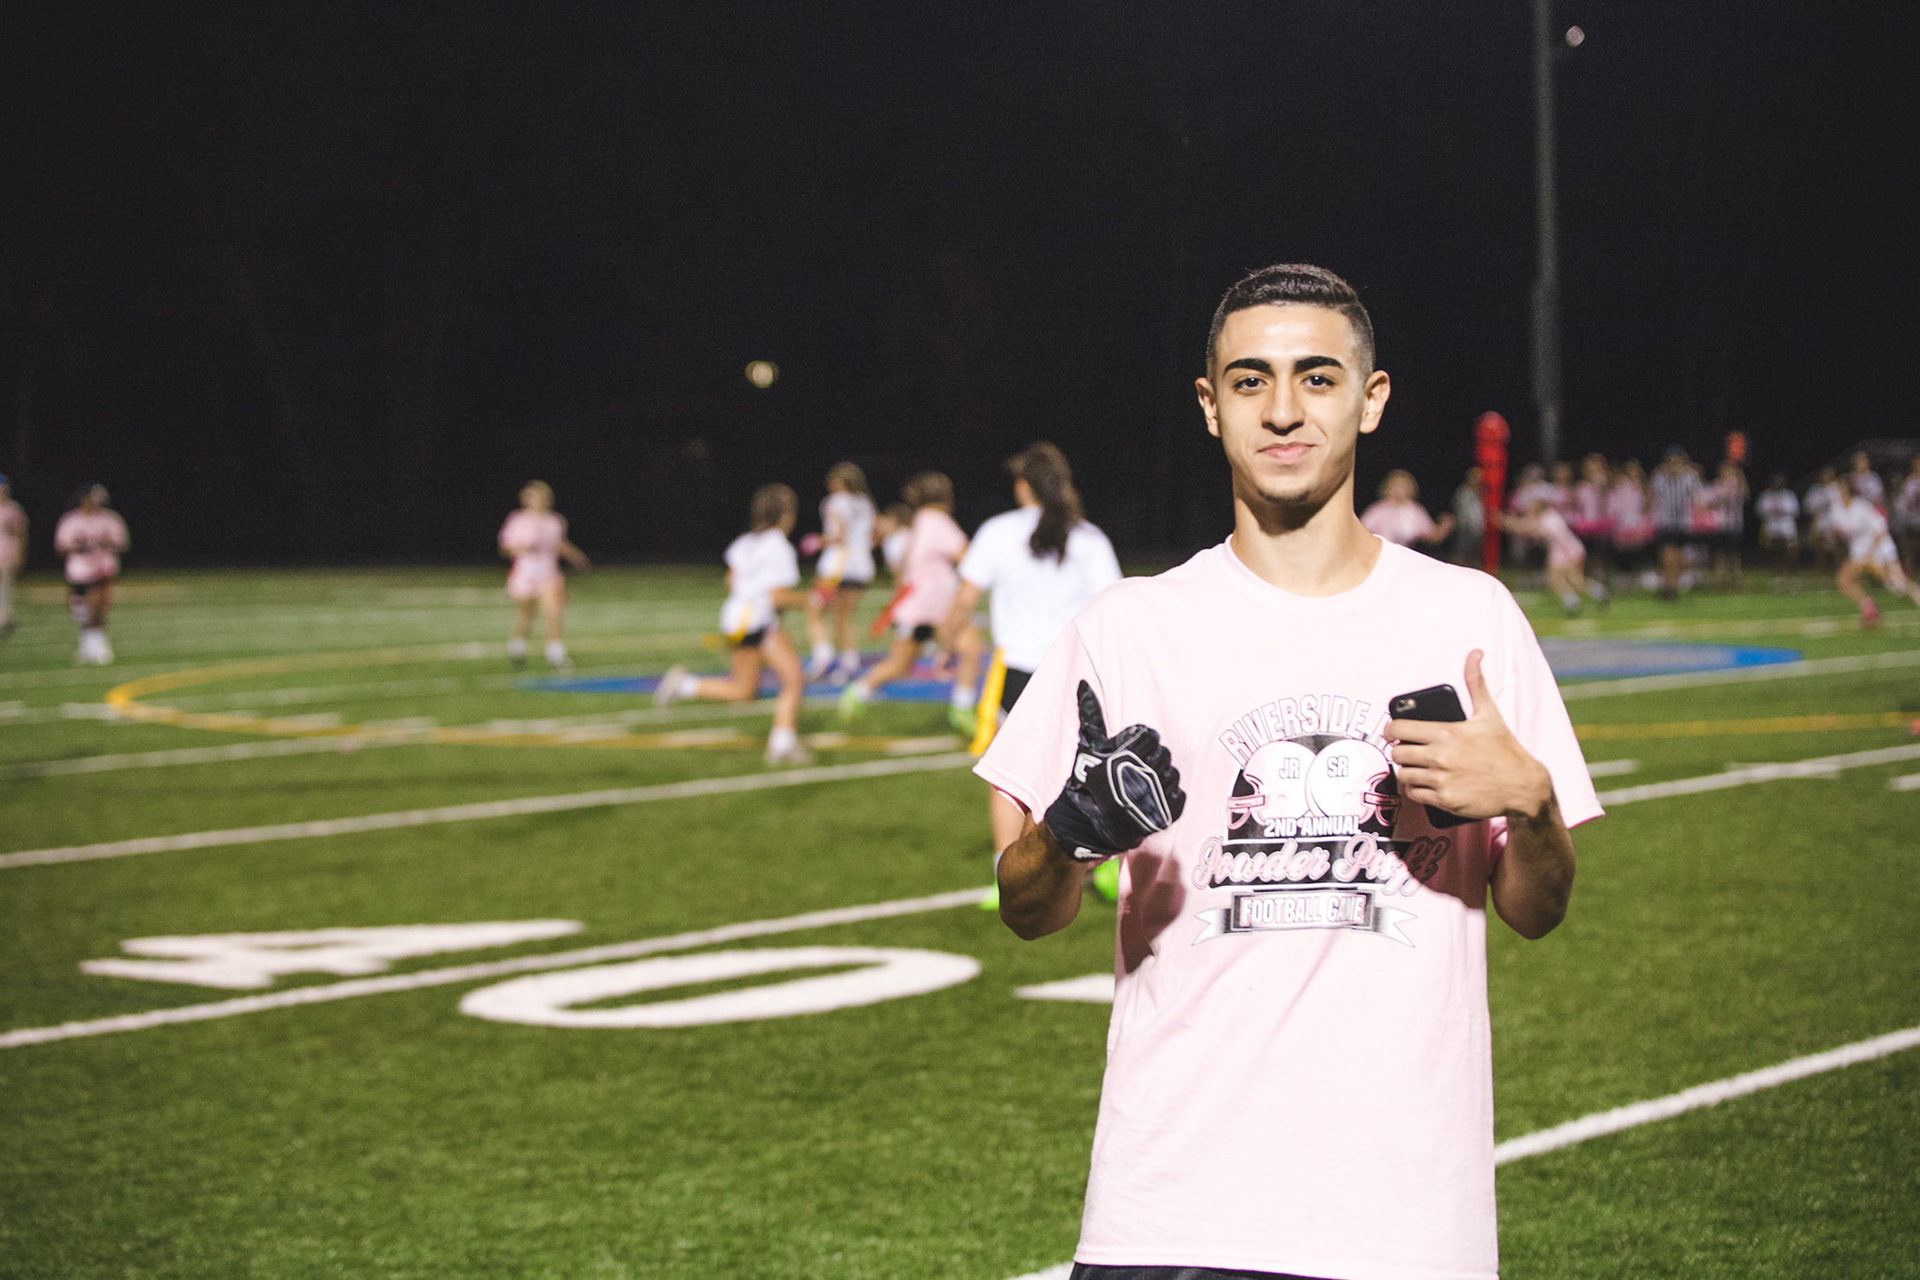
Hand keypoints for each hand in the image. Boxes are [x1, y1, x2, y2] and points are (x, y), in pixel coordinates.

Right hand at [1042, 681, 1185, 861]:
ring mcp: (1155, 796)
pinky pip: (1179, 797)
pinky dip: (1170, 797)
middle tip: (1140, 770)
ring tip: (1148, 784)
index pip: (1151, 737)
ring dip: (1163, 778)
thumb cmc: (1086, 785)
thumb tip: (1084, 684)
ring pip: (1173, 775)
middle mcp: (1142, 774)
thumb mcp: (1087, 748)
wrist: (1087, 827)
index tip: (1134, 753)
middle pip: (1164, 755)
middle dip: (1153, 761)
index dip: (1142, 744)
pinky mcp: (1164, 815)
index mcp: (1127, 755)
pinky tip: (1156, 798)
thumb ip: (1090, 716)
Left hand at [1387, 651, 1552, 821]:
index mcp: (1446, 732)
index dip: (1391, 730)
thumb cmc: (1504, 748)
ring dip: (1407, 771)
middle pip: (1397, 753)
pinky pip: (1414, 795)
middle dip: (1400, 751)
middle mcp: (1440, 756)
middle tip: (1409, 751)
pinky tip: (1425, 784)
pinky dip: (1416, 790)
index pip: (1398, 729)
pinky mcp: (1445, 800)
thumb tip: (1475, 653)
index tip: (1393, 733)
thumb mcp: (1489, 713)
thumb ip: (1476, 682)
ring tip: (1417, 767)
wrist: (1522, 785)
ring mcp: (1442, 780)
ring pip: (1403, 775)